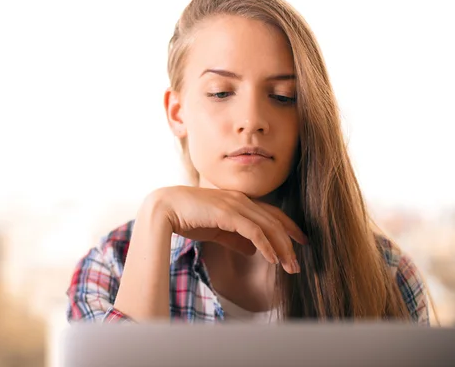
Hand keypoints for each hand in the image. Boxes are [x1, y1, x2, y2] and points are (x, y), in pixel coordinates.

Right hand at [150, 186, 306, 273]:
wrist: (165, 208)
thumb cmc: (187, 217)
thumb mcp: (216, 230)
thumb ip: (234, 239)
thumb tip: (252, 250)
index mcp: (239, 201)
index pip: (271, 213)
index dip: (288, 227)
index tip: (300, 242)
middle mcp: (241, 200)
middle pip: (275, 221)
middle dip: (290, 242)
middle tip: (298, 263)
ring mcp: (235, 205)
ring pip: (268, 227)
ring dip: (282, 248)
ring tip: (290, 267)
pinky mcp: (227, 213)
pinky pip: (254, 232)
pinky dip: (266, 246)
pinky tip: (272, 259)